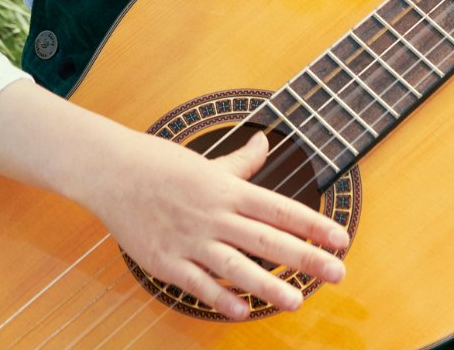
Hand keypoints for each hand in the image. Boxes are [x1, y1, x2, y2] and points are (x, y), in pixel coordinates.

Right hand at [81, 126, 347, 319]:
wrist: (112, 172)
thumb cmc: (162, 164)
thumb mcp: (207, 161)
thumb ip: (241, 161)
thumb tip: (265, 142)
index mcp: (226, 189)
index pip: (279, 208)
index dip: (312, 224)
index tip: (340, 238)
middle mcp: (213, 214)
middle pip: (266, 239)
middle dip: (304, 257)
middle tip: (337, 273)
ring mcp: (190, 240)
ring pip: (235, 266)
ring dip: (268, 284)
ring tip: (297, 300)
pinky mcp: (166, 261)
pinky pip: (198, 284)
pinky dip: (220, 298)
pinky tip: (243, 311)